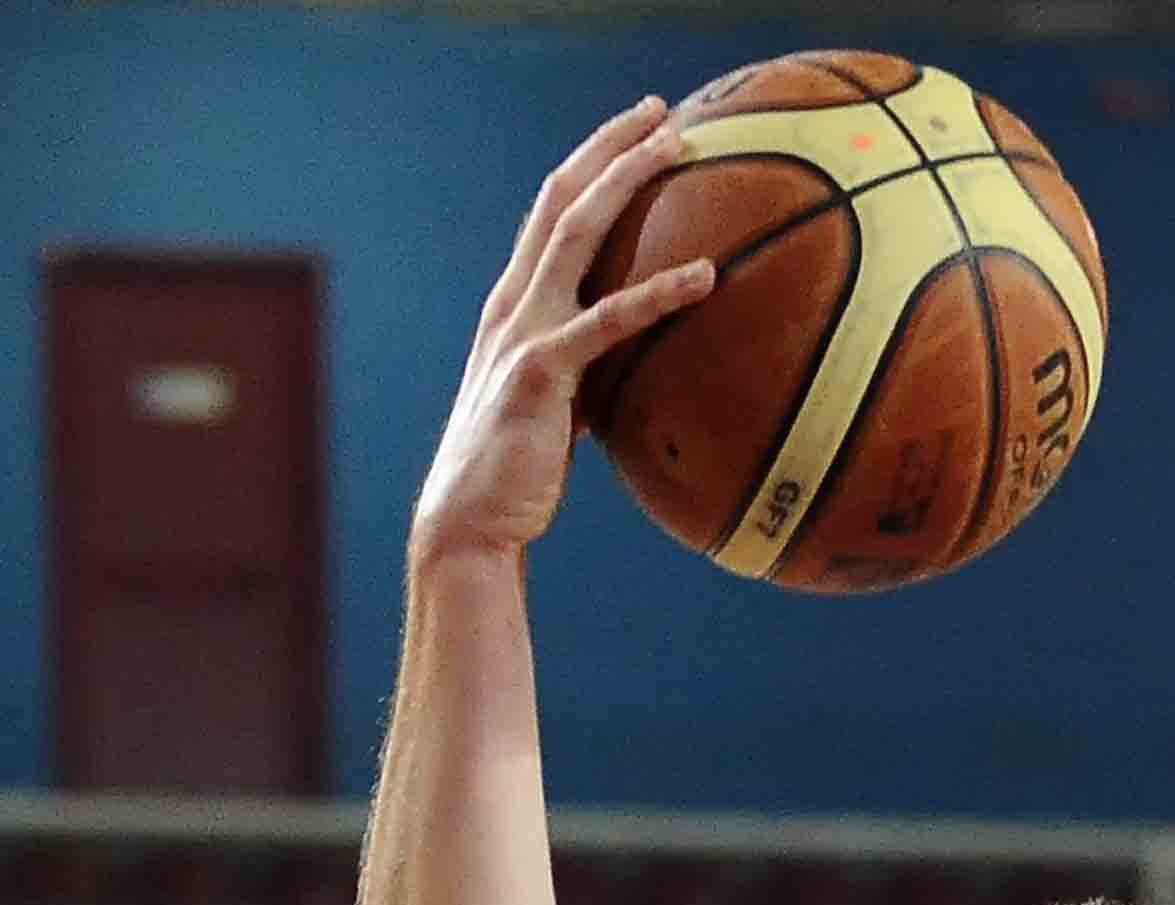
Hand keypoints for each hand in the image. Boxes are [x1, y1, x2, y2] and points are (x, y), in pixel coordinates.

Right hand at [410, 100, 718, 565]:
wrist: (469, 523)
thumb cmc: (518, 471)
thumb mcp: (555, 403)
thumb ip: (587, 366)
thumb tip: (643, 362)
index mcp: (515, 304)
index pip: (551, 212)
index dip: (592, 164)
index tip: (637, 132)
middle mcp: (513, 303)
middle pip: (561, 197)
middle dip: (611, 146)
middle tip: (661, 111)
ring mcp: (522, 332)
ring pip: (575, 231)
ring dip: (627, 180)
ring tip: (677, 145)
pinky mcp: (540, 372)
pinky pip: (608, 320)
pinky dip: (657, 291)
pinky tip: (706, 275)